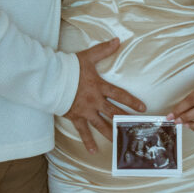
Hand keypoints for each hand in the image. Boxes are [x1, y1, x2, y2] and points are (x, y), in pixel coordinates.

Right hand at [65, 38, 145, 152]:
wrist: (51, 78)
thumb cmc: (69, 67)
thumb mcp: (88, 56)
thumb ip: (103, 50)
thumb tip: (118, 40)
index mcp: (99, 86)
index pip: (119, 95)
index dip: (131, 101)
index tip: (142, 108)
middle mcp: (95, 100)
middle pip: (114, 112)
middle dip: (126, 120)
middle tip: (137, 128)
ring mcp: (86, 110)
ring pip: (101, 124)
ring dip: (112, 133)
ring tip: (121, 141)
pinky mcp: (75, 117)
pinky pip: (83, 131)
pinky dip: (88, 141)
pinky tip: (94, 151)